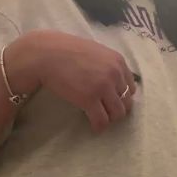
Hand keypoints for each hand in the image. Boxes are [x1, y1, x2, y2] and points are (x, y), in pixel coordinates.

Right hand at [10, 30, 136, 132]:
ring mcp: (103, 88)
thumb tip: (111, 80)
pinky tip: (94, 127)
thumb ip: (106, 64)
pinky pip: (101, 120)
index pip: (130, 87)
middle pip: (126, 102)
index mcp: (118, 61)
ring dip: (109, 119)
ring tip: (99, 119)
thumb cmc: (66, 50)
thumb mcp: (94, 51)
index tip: (112, 101)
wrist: (46, 54)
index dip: (121, 96)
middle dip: (116, 109)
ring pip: (117, 114)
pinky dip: (99, 126)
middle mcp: (114, 74)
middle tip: (105, 112)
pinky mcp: (89, 100)